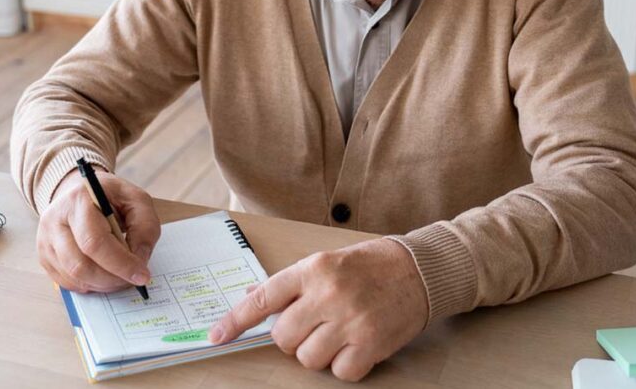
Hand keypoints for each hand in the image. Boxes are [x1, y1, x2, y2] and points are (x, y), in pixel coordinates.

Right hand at [36, 169, 160, 292]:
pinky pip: (66, 282)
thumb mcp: (136, 200)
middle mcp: (54, 220)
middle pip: (80, 264)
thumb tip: (139, 260)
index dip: (120, 263)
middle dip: (112, 279)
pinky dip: (89, 285)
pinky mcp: (44, 255)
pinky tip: (103, 275)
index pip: (95, 241)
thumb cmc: (110, 196)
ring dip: (102, 284)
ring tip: (119, 277)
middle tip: (132, 280)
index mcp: (78, 200)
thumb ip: (145, 226)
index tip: (142, 275)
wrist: (80, 191)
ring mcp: (45, 239)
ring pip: (73, 276)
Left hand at [209, 237, 427, 381]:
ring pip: (307, 359)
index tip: (216, 336)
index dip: (235, 321)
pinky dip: (344, 366)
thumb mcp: (326, 262)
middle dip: (292, 338)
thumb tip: (252, 297)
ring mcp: (349, 320)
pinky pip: (339, 373)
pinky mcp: (370, 344)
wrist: (419, 270)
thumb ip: (291, 283)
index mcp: (312, 269)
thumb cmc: (370, 265)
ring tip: (337, 334)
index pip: (263, 298)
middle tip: (312, 326)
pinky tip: (355, 346)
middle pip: (282, 338)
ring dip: (317, 354)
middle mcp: (328, 294)